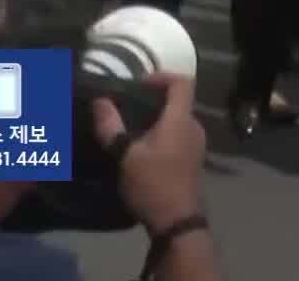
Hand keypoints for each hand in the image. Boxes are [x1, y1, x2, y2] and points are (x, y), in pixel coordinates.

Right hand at [95, 74, 206, 234]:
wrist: (177, 221)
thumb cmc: (152, 184)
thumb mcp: (125, 156)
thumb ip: (112, 127)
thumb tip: (101, 101)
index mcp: (181, 120)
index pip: (182, 82)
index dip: (162, 76)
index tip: (138, 84)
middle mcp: (194, 127)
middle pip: (179, 101)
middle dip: (153, 99)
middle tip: (126, 106)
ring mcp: (197, 144)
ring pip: (177, 120)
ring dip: (156, 119)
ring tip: (129, 128)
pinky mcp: (193, 159)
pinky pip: (179, 135)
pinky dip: (162, 133)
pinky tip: (141, 148)